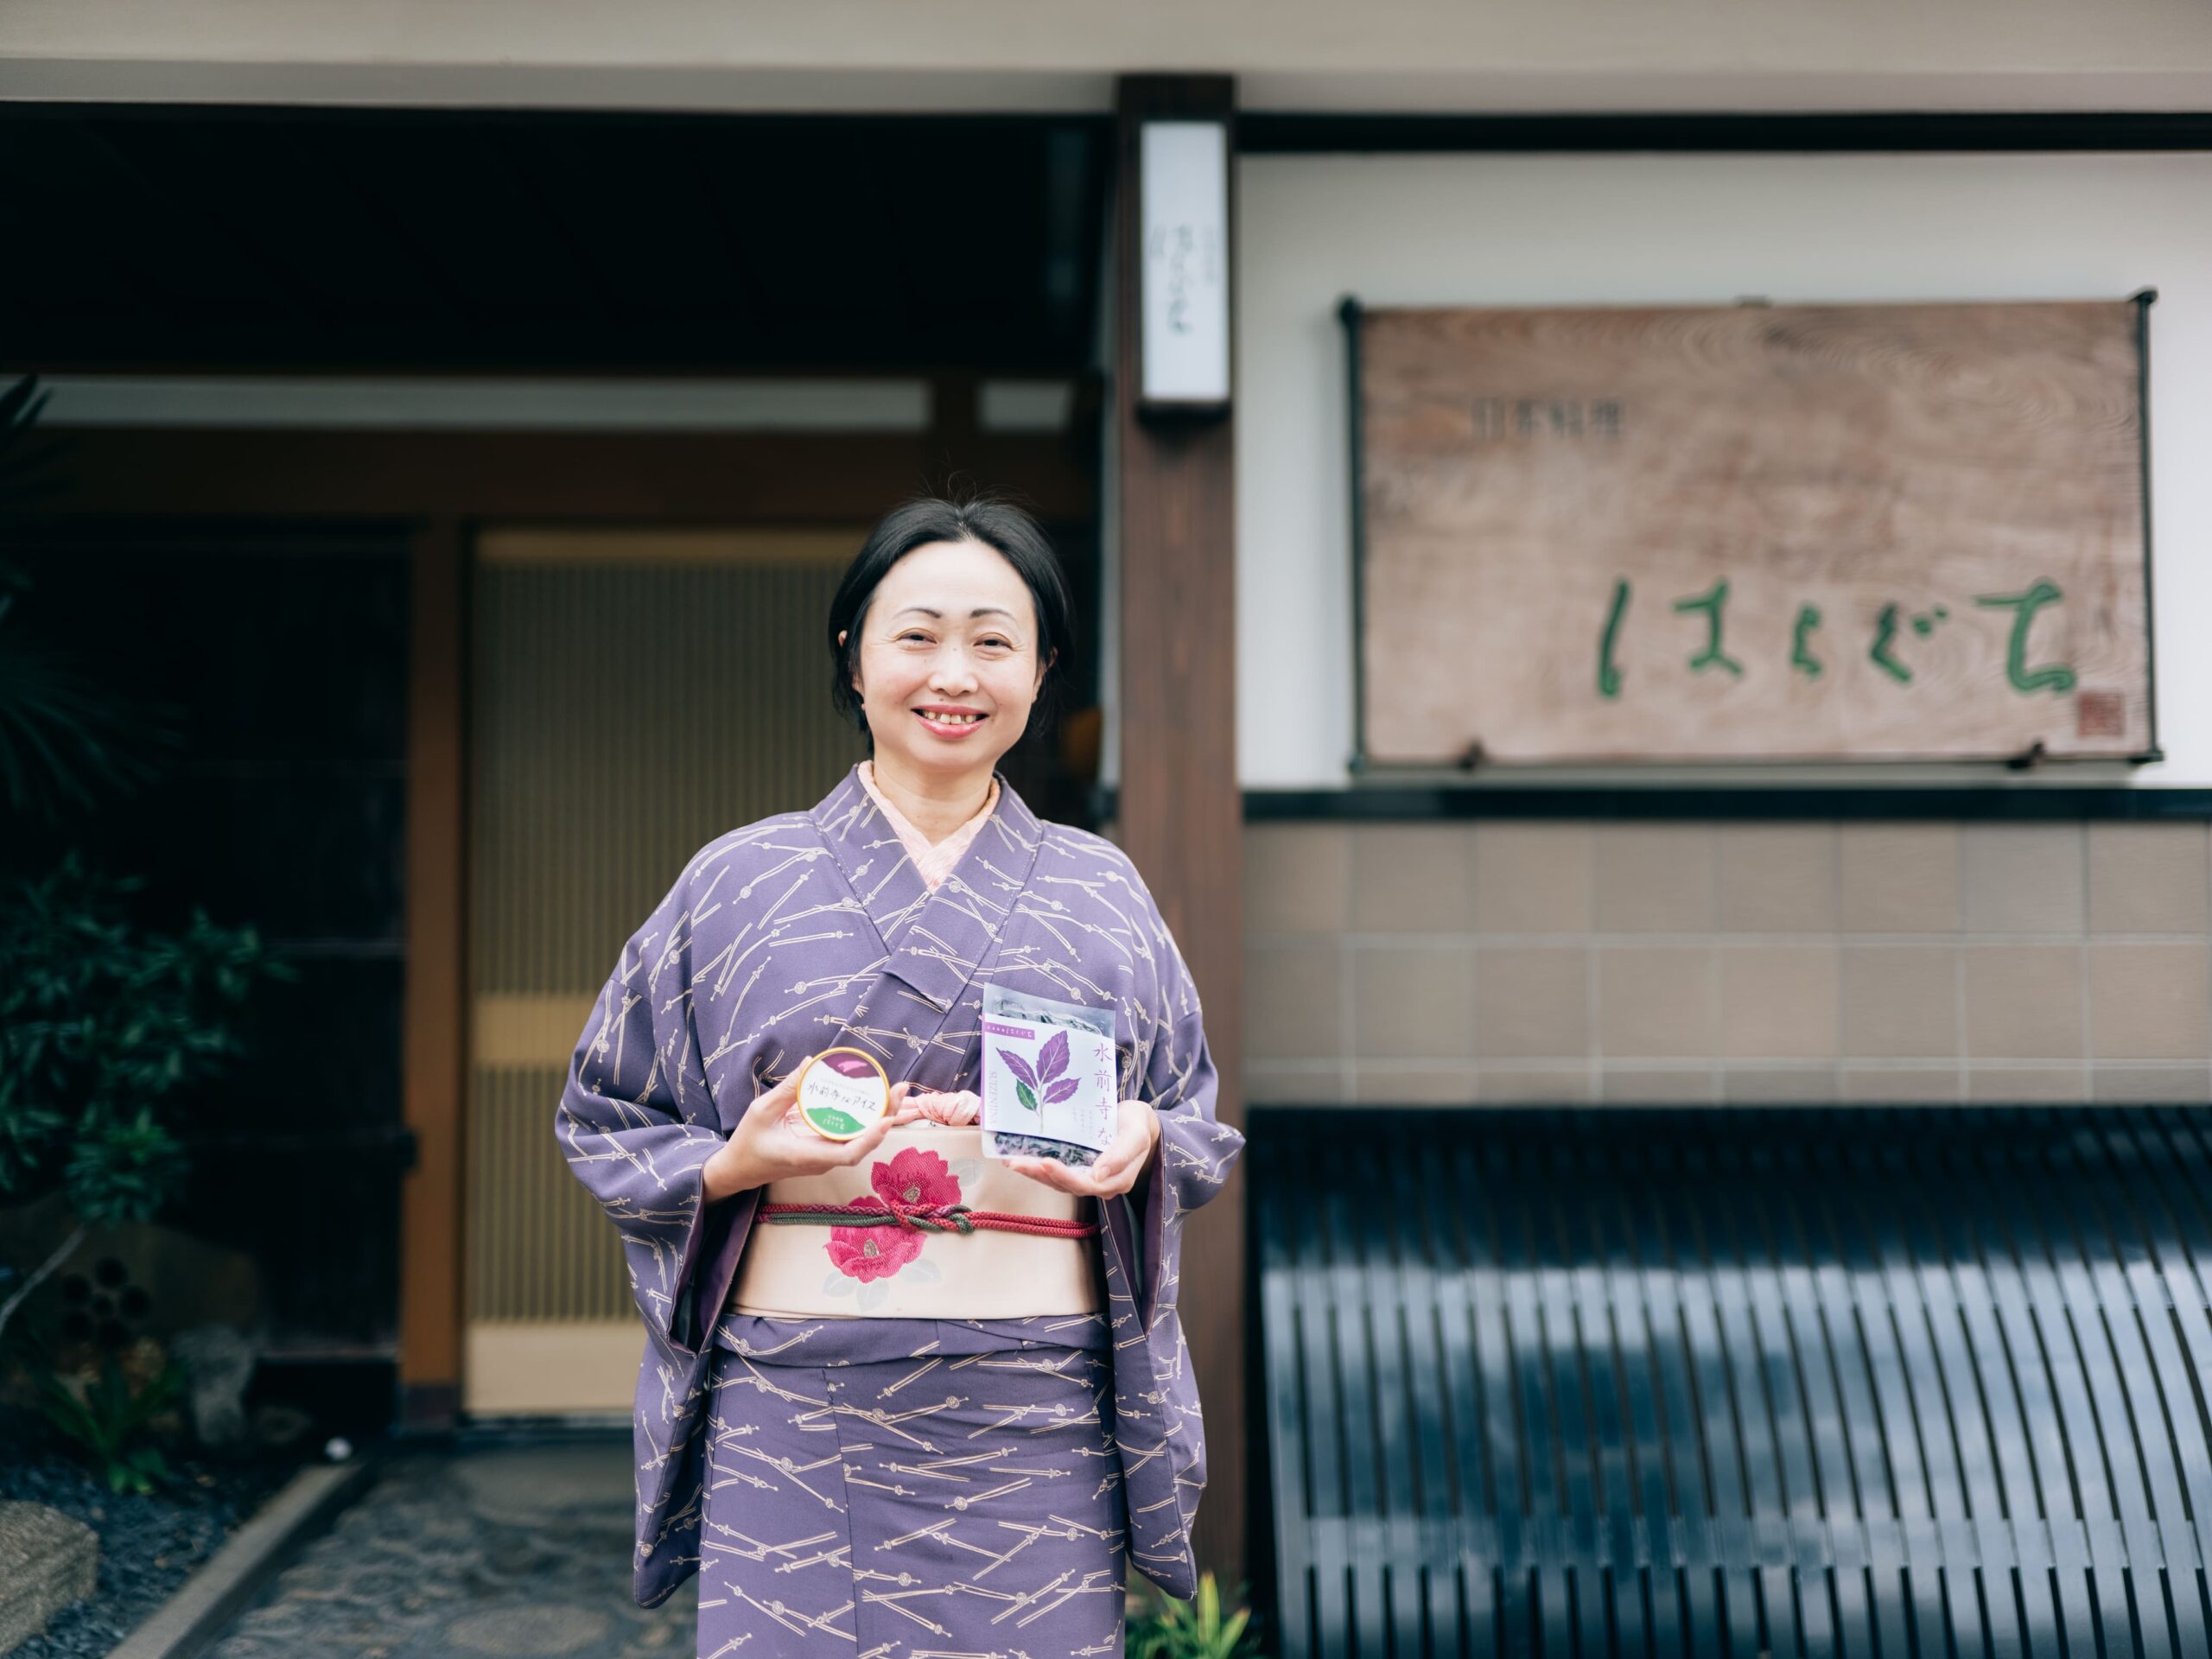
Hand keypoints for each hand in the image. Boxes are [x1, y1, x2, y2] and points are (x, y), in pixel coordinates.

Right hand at [703, 1073, 922, 1201]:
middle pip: (864, 1142)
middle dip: (888, 1117)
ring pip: (863, 1139)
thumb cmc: (748, 1142)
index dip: (870, 1138)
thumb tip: (810, 1062)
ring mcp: (826, 1155)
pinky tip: (883, 1102)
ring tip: (902, 1093)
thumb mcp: (760, 1112)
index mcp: (807, 1155)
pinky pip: (854, 1134)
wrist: (740, 1168)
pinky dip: (871, 1118)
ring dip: (885, 1117)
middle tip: (902, 1089)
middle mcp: (823, 1159)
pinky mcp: (826, 1148)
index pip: (848, 1154)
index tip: (887, 1120)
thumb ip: (786, 1089)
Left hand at [1003, 1100, 1160, 1199]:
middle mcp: (1098, 1184)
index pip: (1086, 1184)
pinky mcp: (1077, 1168)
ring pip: (1056, 1181)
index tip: (1045, 1161)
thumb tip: (1098, 1174)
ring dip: (1033, 1172)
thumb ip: (1121, 1155)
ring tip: (1012, 1161)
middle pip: (1066, 1185)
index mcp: (1116, 1181)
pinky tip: (1018, 1157)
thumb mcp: (1136, 1135)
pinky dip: (1037, 1165)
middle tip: (1017, 1163)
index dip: (1063, 1175)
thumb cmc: (1137, 1125)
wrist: (1135, 1121)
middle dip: (1040, 1174)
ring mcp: (1086, 1177)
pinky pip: (1055, 1171)